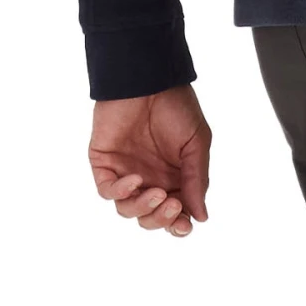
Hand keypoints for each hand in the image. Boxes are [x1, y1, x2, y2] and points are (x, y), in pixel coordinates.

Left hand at [89, 87, 210, 237]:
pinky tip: (136, 179)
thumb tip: (201, 217)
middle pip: (150, 219)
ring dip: (144, 208)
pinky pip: (106, 190)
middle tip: (173, 204)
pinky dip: (120, 191)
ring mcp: (125, 173)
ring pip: (128, 210)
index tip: (185, 224)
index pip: (174, 216)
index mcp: (173, 180)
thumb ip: (197, 181)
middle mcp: (149, 180)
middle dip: (162, 219)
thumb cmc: (176, 107)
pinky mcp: (104, 163)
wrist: (149, 79)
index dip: (178, 226)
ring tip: (158, 193)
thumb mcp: (196, 146)